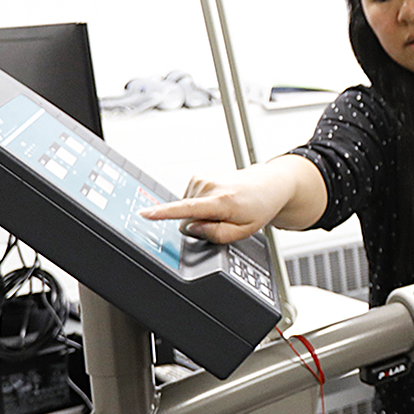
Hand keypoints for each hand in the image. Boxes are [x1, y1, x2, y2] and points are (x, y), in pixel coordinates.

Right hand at [142, 173, 277, 243]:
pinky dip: (201, 206)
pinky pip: (189, 202)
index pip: (187, 208)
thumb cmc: (258, 208)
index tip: (145, 214)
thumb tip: (192, 229)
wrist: (267, 185)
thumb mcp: (244, 231)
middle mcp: (209, 186)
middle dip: (202, 226)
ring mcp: (202, 179)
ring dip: (203, 215)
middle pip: (186, 220)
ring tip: (224, 210)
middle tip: (224, 220)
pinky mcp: (197, 177)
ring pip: (187, 211)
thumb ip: (217, 235)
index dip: (164, 213)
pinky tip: (218, 202)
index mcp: (220, 201)